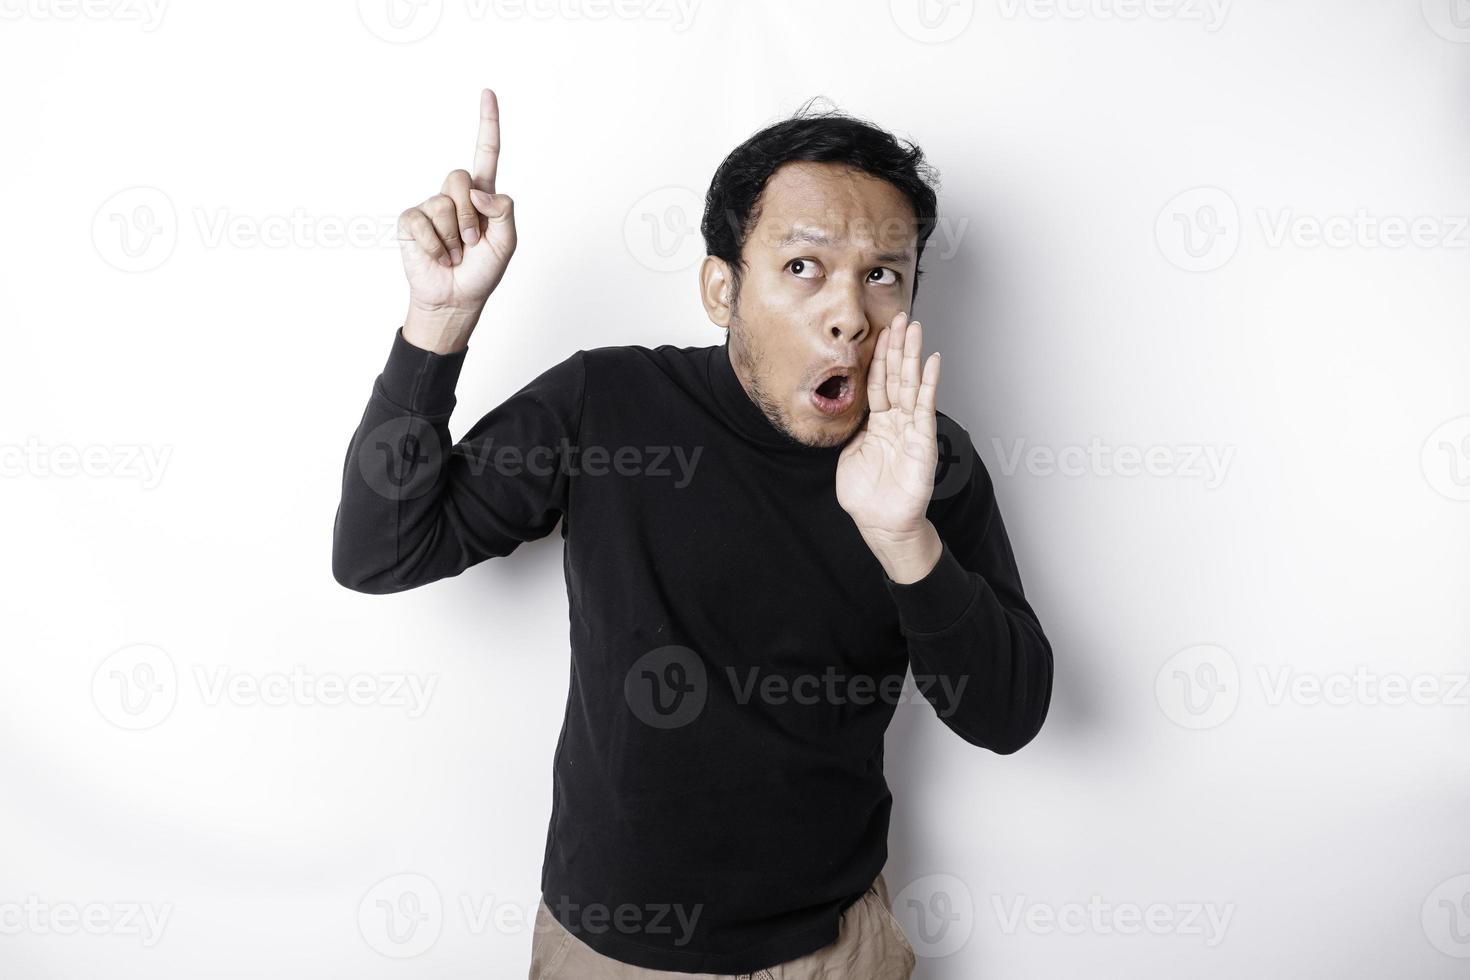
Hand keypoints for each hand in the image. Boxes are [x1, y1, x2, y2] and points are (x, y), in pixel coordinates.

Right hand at [397, 88, 517, 352]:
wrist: (455, 299)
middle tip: (471, 244)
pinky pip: (423, 222)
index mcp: (482, 196)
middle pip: (461, 178)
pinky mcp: (411, 221)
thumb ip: (503, 212)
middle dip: (470, 216)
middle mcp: (455, 195)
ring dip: (454, 236)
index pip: (486, 152)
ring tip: (454, 254)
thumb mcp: (506, 243)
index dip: (487, 123)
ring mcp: (430, 207)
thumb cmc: (482, 272)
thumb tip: (479, 191)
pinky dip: (435, 245)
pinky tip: (437, 255)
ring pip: (444, 203)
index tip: (488, 92)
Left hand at [836, 312, 944, 581]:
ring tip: (915, 327)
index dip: (877, 357)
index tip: (879, 331)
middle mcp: (895, 421)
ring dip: (912, 354)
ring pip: (911, 383)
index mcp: (876, 423)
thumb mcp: (847, 455)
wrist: (881, 523)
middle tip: (900, 316)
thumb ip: (848, 429)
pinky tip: (932, 360)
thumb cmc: (866, 496)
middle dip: (897, 346)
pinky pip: (925, 405)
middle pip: (895, 375)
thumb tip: (838, 407)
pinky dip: (930, 382)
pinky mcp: (922, 439)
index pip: (876, 382)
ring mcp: (911, 428)